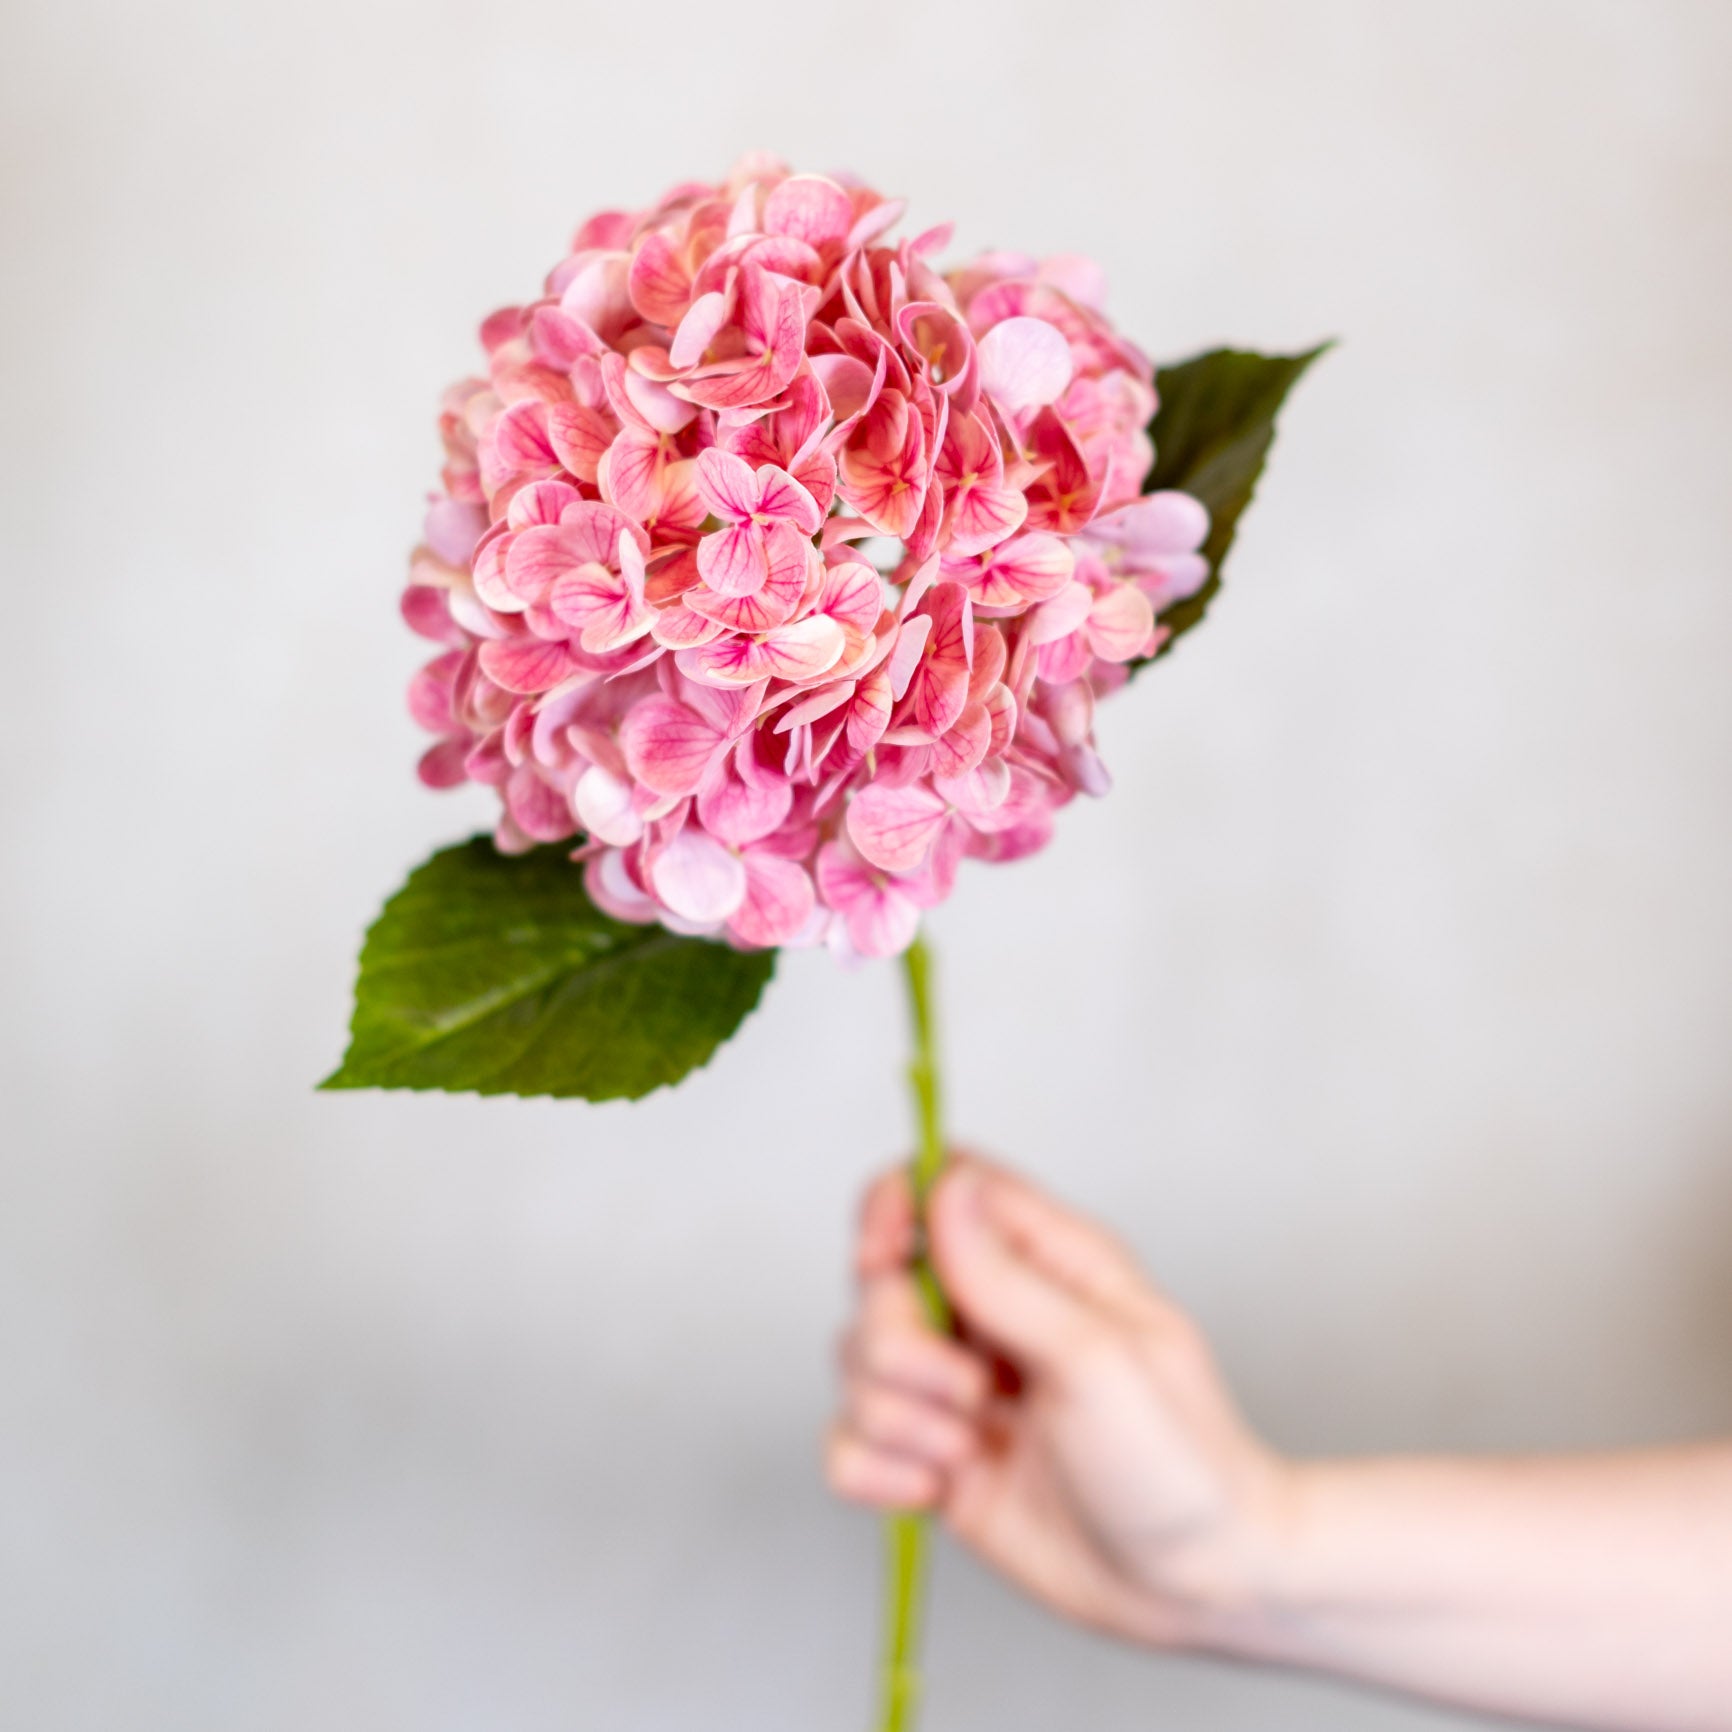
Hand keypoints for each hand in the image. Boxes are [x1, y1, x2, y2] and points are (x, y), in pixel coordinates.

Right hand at [826, 1156, 1294, 1649]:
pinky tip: (933, 1490)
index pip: (941, 1183)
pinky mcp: (932, 1456)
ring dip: (896, 1416)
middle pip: (879, 1281)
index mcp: (1047, 1261)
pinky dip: (873, 1471)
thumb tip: (944, 1189)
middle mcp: (992, 1313)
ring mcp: (957, 1387)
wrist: (1191, 1585)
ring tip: (967, 1451)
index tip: (881, 1259)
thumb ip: (1006, 1277)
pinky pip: (848, 1443)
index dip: (893, 1206)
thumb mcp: (1095, 1357)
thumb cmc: (1178, 1460)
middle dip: (898, 1345)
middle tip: (968, 1392)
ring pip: (856, 1363)